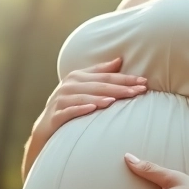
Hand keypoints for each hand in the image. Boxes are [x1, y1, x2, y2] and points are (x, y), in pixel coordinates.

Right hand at [33, 57, 147, 140]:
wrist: (44, 128)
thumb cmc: (68, 105)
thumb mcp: (83, 87)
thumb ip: (99, 74)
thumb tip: (119, 60)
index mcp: (77, 77)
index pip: (106, 76)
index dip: (125, 77)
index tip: (143, 81)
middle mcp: (68, 85)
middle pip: (98, 85)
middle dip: (119, 87)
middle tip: (138, 91)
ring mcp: (60, 100)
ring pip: (84, 97)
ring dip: (100, 97)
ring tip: (116, 99)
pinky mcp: (55, 115)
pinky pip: (68, 111)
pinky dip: (80, 109)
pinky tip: (92, 108)